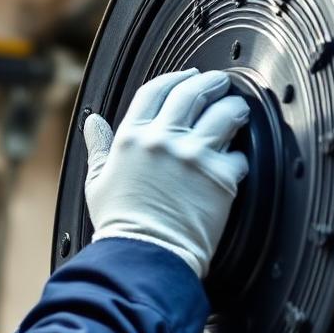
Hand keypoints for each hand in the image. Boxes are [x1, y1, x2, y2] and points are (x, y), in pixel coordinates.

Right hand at [82, 69, 249, 278]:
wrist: (146, 255)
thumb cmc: (122, 225)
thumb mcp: (98, 181)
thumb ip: (99, 147)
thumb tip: (93, 123)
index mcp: (132, 138)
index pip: (156, 90)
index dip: (176, 78)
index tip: (188, 77)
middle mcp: (162, 139)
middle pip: (194, 92)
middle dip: (211, 83)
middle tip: (220, 85)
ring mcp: (193, 156)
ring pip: (225, 114)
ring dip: (234, 108)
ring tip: (238, 110)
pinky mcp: (219, 177)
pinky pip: (239, 156)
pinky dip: (239, 158)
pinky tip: (236, 163)